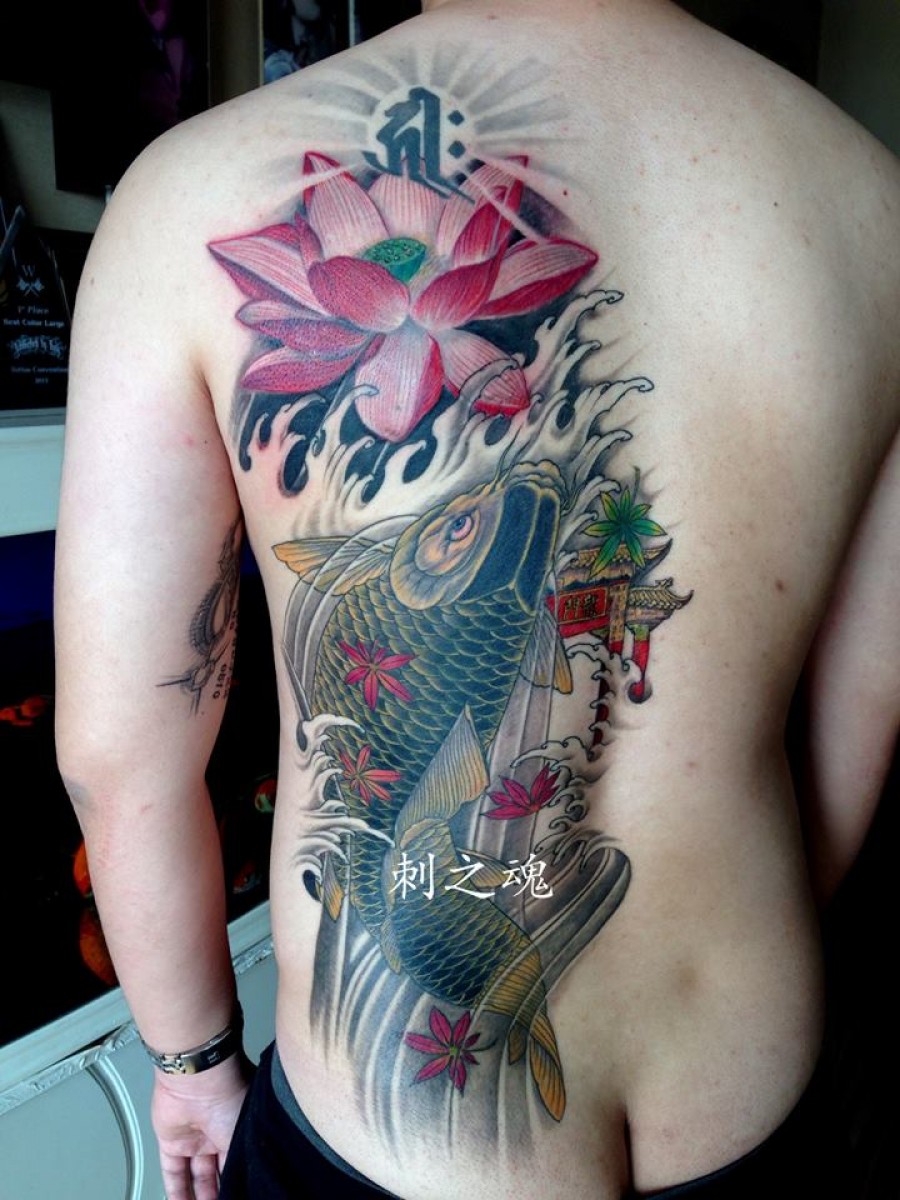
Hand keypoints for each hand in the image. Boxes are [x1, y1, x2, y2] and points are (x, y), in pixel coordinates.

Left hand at [151, 1053, 253, 1199]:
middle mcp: (217, 1133)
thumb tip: (244, 1183)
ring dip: (197, 1198)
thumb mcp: (244, 1132)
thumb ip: (239, 1161)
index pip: (236, 1164)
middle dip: (217, 1194)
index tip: (237, 1194)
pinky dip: (175, 1192)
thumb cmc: (230, 1093)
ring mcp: (194, 1138)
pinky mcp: (171, 1141)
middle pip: (216, 1174)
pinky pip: (173, 1172)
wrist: (199, 1079)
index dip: (237, 1182)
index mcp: (239, 1127)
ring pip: (195, 1177)